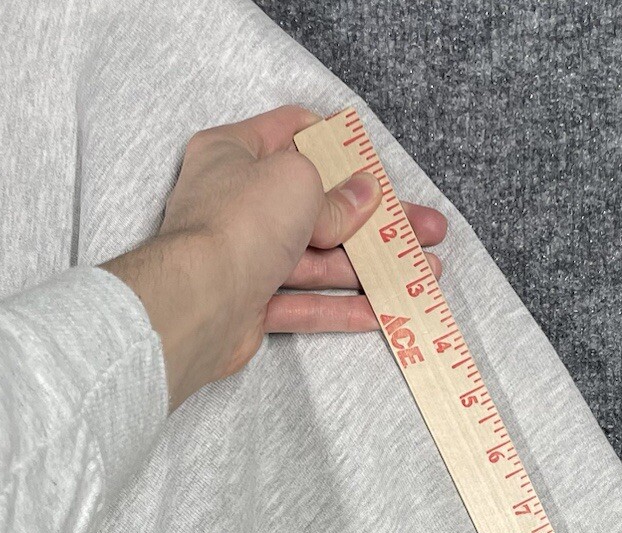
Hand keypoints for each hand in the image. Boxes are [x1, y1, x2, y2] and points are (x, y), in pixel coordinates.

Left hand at [101, 104, 447, 410]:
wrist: (197, 301)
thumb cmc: (239, 221)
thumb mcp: (299, 181)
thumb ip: (336, 192)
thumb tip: (365, 195)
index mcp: (234, 153)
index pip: (292, 132)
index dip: (338, 144)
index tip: (377, 162)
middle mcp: (237, 202)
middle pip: (316, 205)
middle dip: (373, 219)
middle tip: (424, 229)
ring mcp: (244, 256)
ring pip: (316, 259)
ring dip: (368, 266)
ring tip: (423, 272)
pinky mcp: (251, 304)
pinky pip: (303, 303)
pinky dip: (341, 307)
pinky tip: (383, 310)